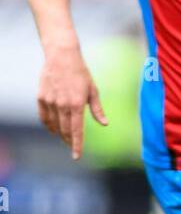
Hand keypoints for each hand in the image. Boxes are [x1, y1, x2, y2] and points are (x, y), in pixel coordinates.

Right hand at [37, 43, 107, 157]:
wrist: (62, 56)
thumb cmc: (81, 73)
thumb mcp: (93, 90)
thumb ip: (97, 109)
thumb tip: (105, 124)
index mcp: (77, 104)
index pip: (77, 131)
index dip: (77, 145)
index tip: (76, 156)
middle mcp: (62, 105)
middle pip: (65, 130)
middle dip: (69, 140)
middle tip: (73, 146)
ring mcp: (50, 102)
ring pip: (54, 125)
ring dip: (59, 133)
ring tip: (64, 137)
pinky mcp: (41, 98)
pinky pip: (44, 117)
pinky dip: (48, 125)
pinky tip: (53, 128)